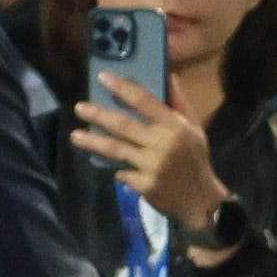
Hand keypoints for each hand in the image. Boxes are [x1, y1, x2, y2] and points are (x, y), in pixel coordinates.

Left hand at [73, 72, 231, 228]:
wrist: (202, 201)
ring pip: (116, 149)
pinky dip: (118, 170)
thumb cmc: (196, 161)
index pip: (145, 102)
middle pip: (124, 125)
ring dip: (93, 142)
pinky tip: (115, 169)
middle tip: (79, 107)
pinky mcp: (145, 185)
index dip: (122, 88)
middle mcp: (163, 144)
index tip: (103, 77)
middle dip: (99, 115)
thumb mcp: (194, 130)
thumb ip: (180, 103)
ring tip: (75, 136)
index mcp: (175, 127)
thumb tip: (170, 75)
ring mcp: (152, 166)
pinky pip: (122, 173)